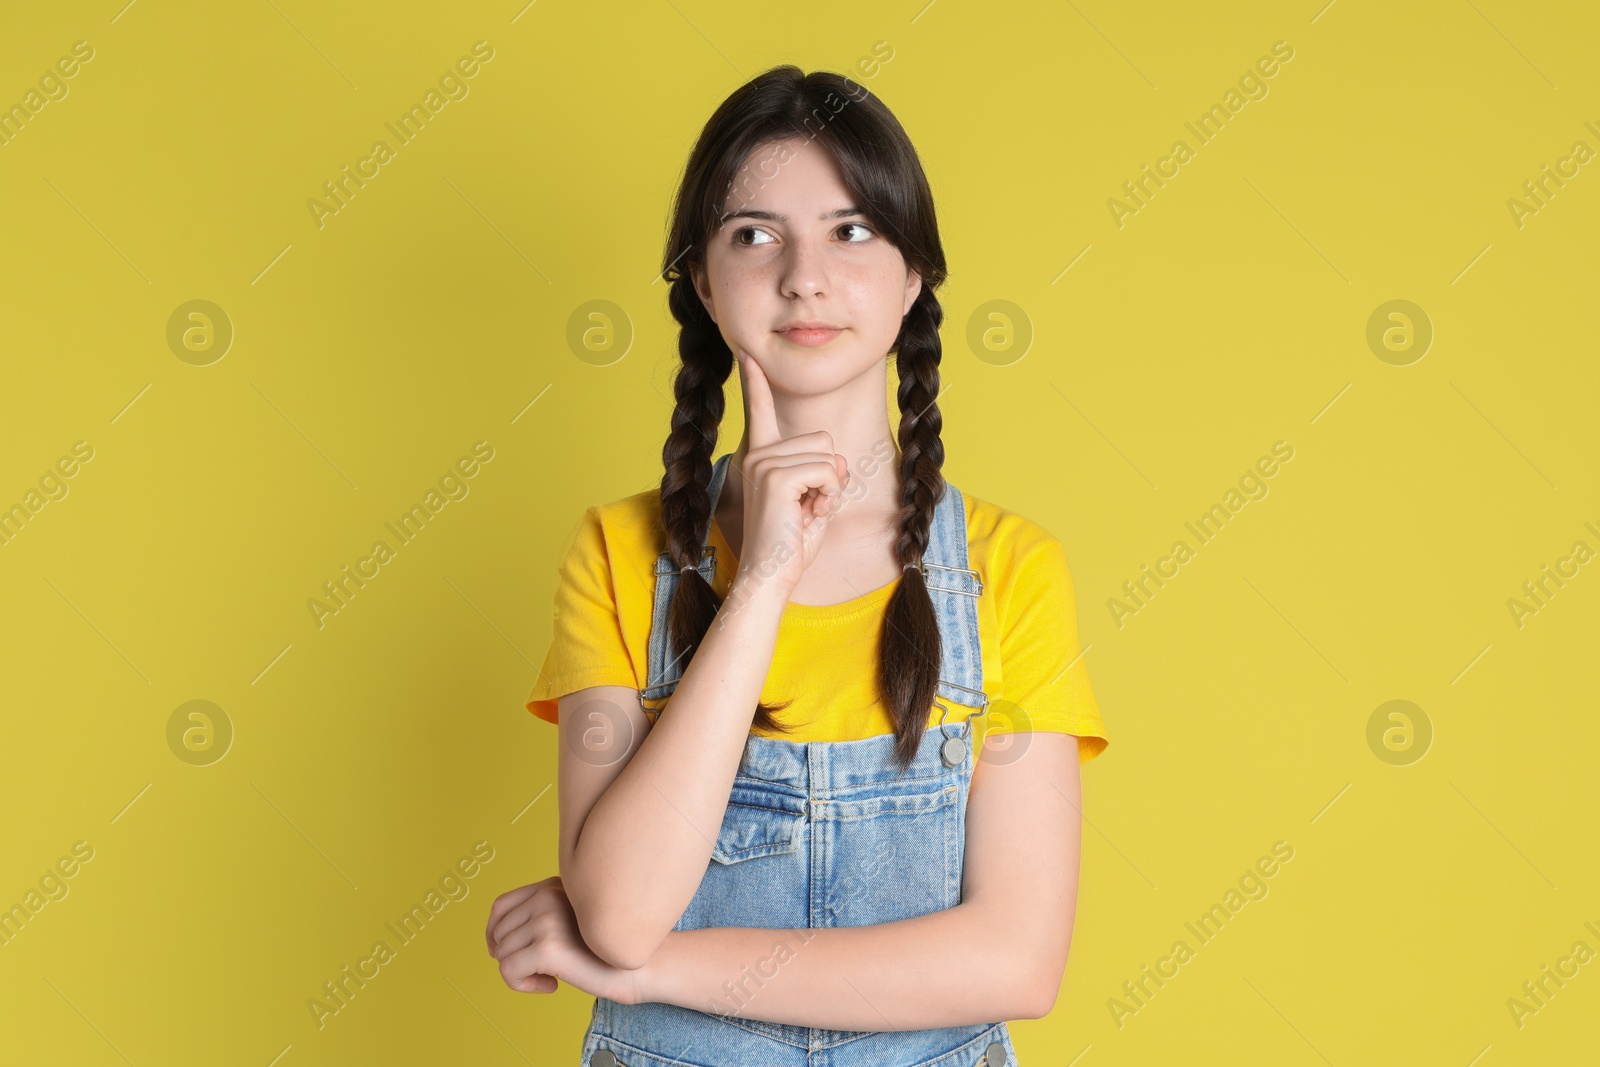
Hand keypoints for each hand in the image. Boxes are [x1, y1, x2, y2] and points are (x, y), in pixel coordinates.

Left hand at [485, 876, 644, 1003]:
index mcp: (553, 885)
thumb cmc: (607, 950)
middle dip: (512, 958)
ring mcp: (547, 919)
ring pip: (502, 954)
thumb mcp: (570, 920)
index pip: (500, 906)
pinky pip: (508, 971)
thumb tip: (493, 939)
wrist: (644, 966)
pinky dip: (521, 985)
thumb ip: (540, 916)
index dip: (494, 934)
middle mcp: (547, 895)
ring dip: (520, 974)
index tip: (506, 955)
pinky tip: (551, 986)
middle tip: (541, 972)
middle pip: (499, 932)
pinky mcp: (547, 947)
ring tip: (549, 978)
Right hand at [734, 347, 849, 595]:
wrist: (771, 574)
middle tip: (808, 507)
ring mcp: (764, 462)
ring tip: (805, 512)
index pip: (758, 409)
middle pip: (825, 439)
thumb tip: (839, 458)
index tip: (746, 352)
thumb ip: (824, 471)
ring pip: (830, 456)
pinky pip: (828, 471)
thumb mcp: (814, 499)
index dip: (754, 380)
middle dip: (831, 475)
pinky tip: (807, 515)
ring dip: (830, 488)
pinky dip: (828, 496)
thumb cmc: (791, 543)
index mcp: (762, 456)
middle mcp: (758, 453)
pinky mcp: (776, 475)